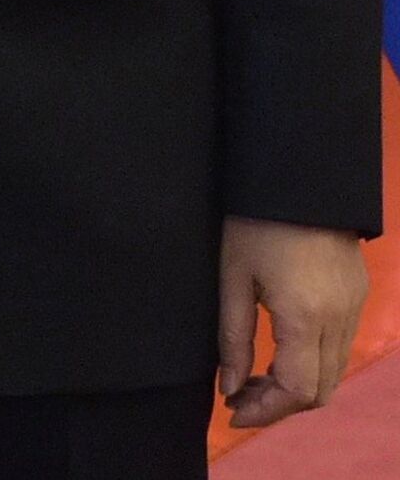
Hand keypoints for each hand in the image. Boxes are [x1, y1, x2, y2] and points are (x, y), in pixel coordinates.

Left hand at [218, 216, 367, 428]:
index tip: (233, 411)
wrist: (300, 176)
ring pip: (334, 373)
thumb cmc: (254, 221)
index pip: (297, 390)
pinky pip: (341, 348)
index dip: (266, 410)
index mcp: (305, 316)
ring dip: (298, 386)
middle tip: (241, 397)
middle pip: (320, 391)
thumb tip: (229, 386)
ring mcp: (354, 309)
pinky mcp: (358, 296)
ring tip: (255, 378)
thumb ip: (232, 336)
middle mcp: (339, 320)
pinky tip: (281, 353)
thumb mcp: (233, 275)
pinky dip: (314, 363)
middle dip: (281, 405)